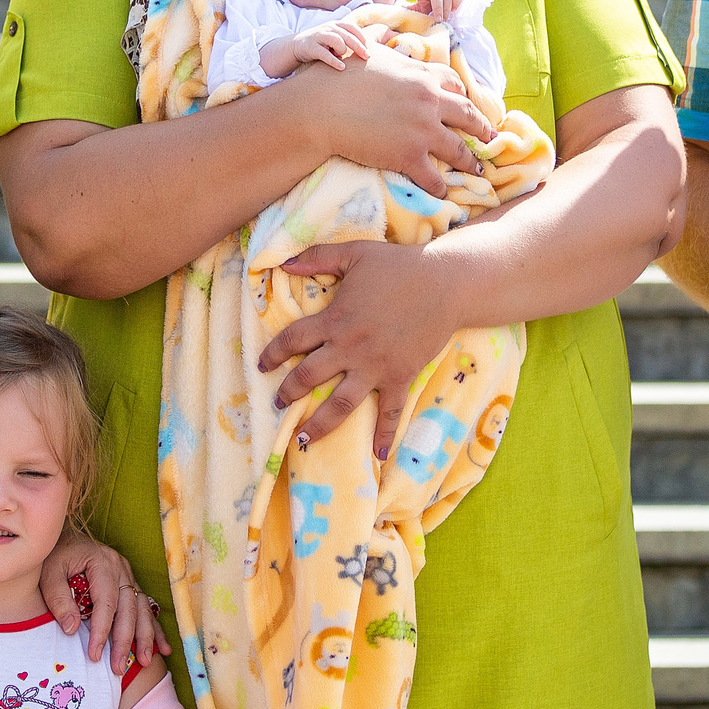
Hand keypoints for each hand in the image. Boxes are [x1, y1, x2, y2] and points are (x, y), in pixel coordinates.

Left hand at [41, 528, 166, 675]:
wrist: (61, 537)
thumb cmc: (53, 556)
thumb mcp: (48, 573)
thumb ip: (58, 598)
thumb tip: (72, 629)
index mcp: (101, 562)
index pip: (106, 602)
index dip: (102, 631)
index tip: (95, 655)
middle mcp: (120, 568)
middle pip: (128, 609)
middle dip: (125, 641)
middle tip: (118, 668)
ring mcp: (128, 575)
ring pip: (142, 609)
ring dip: (145, 637)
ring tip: (144, 662)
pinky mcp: (130, 583)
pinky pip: (146, 607)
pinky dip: (155, 629)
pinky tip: (163, 648)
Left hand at [258, 238, 456, 457]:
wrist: (446, 283)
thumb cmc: (399, 266)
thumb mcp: (355, 253)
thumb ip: (317, 257)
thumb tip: (283, 263)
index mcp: (335, 319)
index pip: (292, 340)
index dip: (273, 354)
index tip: (262, 365)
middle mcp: (350, 348)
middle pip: (309, 376)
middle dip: (289, 392)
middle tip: (278, 403)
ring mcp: (375, 366)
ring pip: (341, 403)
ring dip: (319, 424)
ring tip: (302, 439)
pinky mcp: (400, 376)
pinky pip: (390, 410)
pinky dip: (385, 434)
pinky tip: (378, 456)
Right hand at [290, 21, 369, 72]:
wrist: (297, 45)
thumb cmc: (321, 44)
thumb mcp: (334, 37)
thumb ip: (347, 40)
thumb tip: (366, 49)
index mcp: (335, 24)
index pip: (352, 27)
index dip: (361, 37)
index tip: (369, 47)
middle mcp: (328, 28)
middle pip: (348, 36)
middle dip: (359, 47)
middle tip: (367, 57)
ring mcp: (319, 36)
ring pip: (337, 42)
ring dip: (343, 51)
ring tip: (342, 58)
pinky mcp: (311, 47)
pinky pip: (325, 54)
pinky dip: (334, 61)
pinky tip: (341, 67)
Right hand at [290, 43, 491, 198]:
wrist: (320, 108)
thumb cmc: (338, 76)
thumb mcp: (367, 50)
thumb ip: (382, 41)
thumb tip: (383, 27)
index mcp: (422, 75)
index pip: (454, 84)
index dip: (464, 96)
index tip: (469, 105)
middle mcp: (430, 101)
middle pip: (467, 116)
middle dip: (481, 128)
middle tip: (490, 137)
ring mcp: (422, 130)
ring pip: (458, 150)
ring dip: (470, 162)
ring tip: (478, 169)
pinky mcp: (409, 156)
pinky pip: (434, 177)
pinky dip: (440, 187)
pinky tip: (444, 193)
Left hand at [412, 0, 467, 18]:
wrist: (448, 14)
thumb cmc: (430, 12)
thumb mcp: (420, 11)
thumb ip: (410, 11)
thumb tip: (397, 12)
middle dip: (437, 6)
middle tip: (439, 19)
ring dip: (446, 7)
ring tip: (445, 18)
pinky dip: (457, 1)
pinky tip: (454, 9)